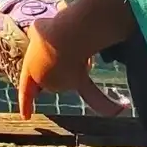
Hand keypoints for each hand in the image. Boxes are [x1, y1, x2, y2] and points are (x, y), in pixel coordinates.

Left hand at [14, 5, 126, 119]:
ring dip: (71, 60)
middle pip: (52, 74)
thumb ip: (38, 36)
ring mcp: (63, 84)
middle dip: (55, 60)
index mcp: (32, 72)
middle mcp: (47, 83)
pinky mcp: (81, 81)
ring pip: (69, 74)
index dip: (25, 103)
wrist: (65, 36)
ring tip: (67, 43)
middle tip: (56, 41)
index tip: (26, 116)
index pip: (26, 90)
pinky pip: (93, 95)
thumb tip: (42, 33)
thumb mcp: (37, 30)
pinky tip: (121, 108)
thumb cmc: (49, 32)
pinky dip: (106, 104)